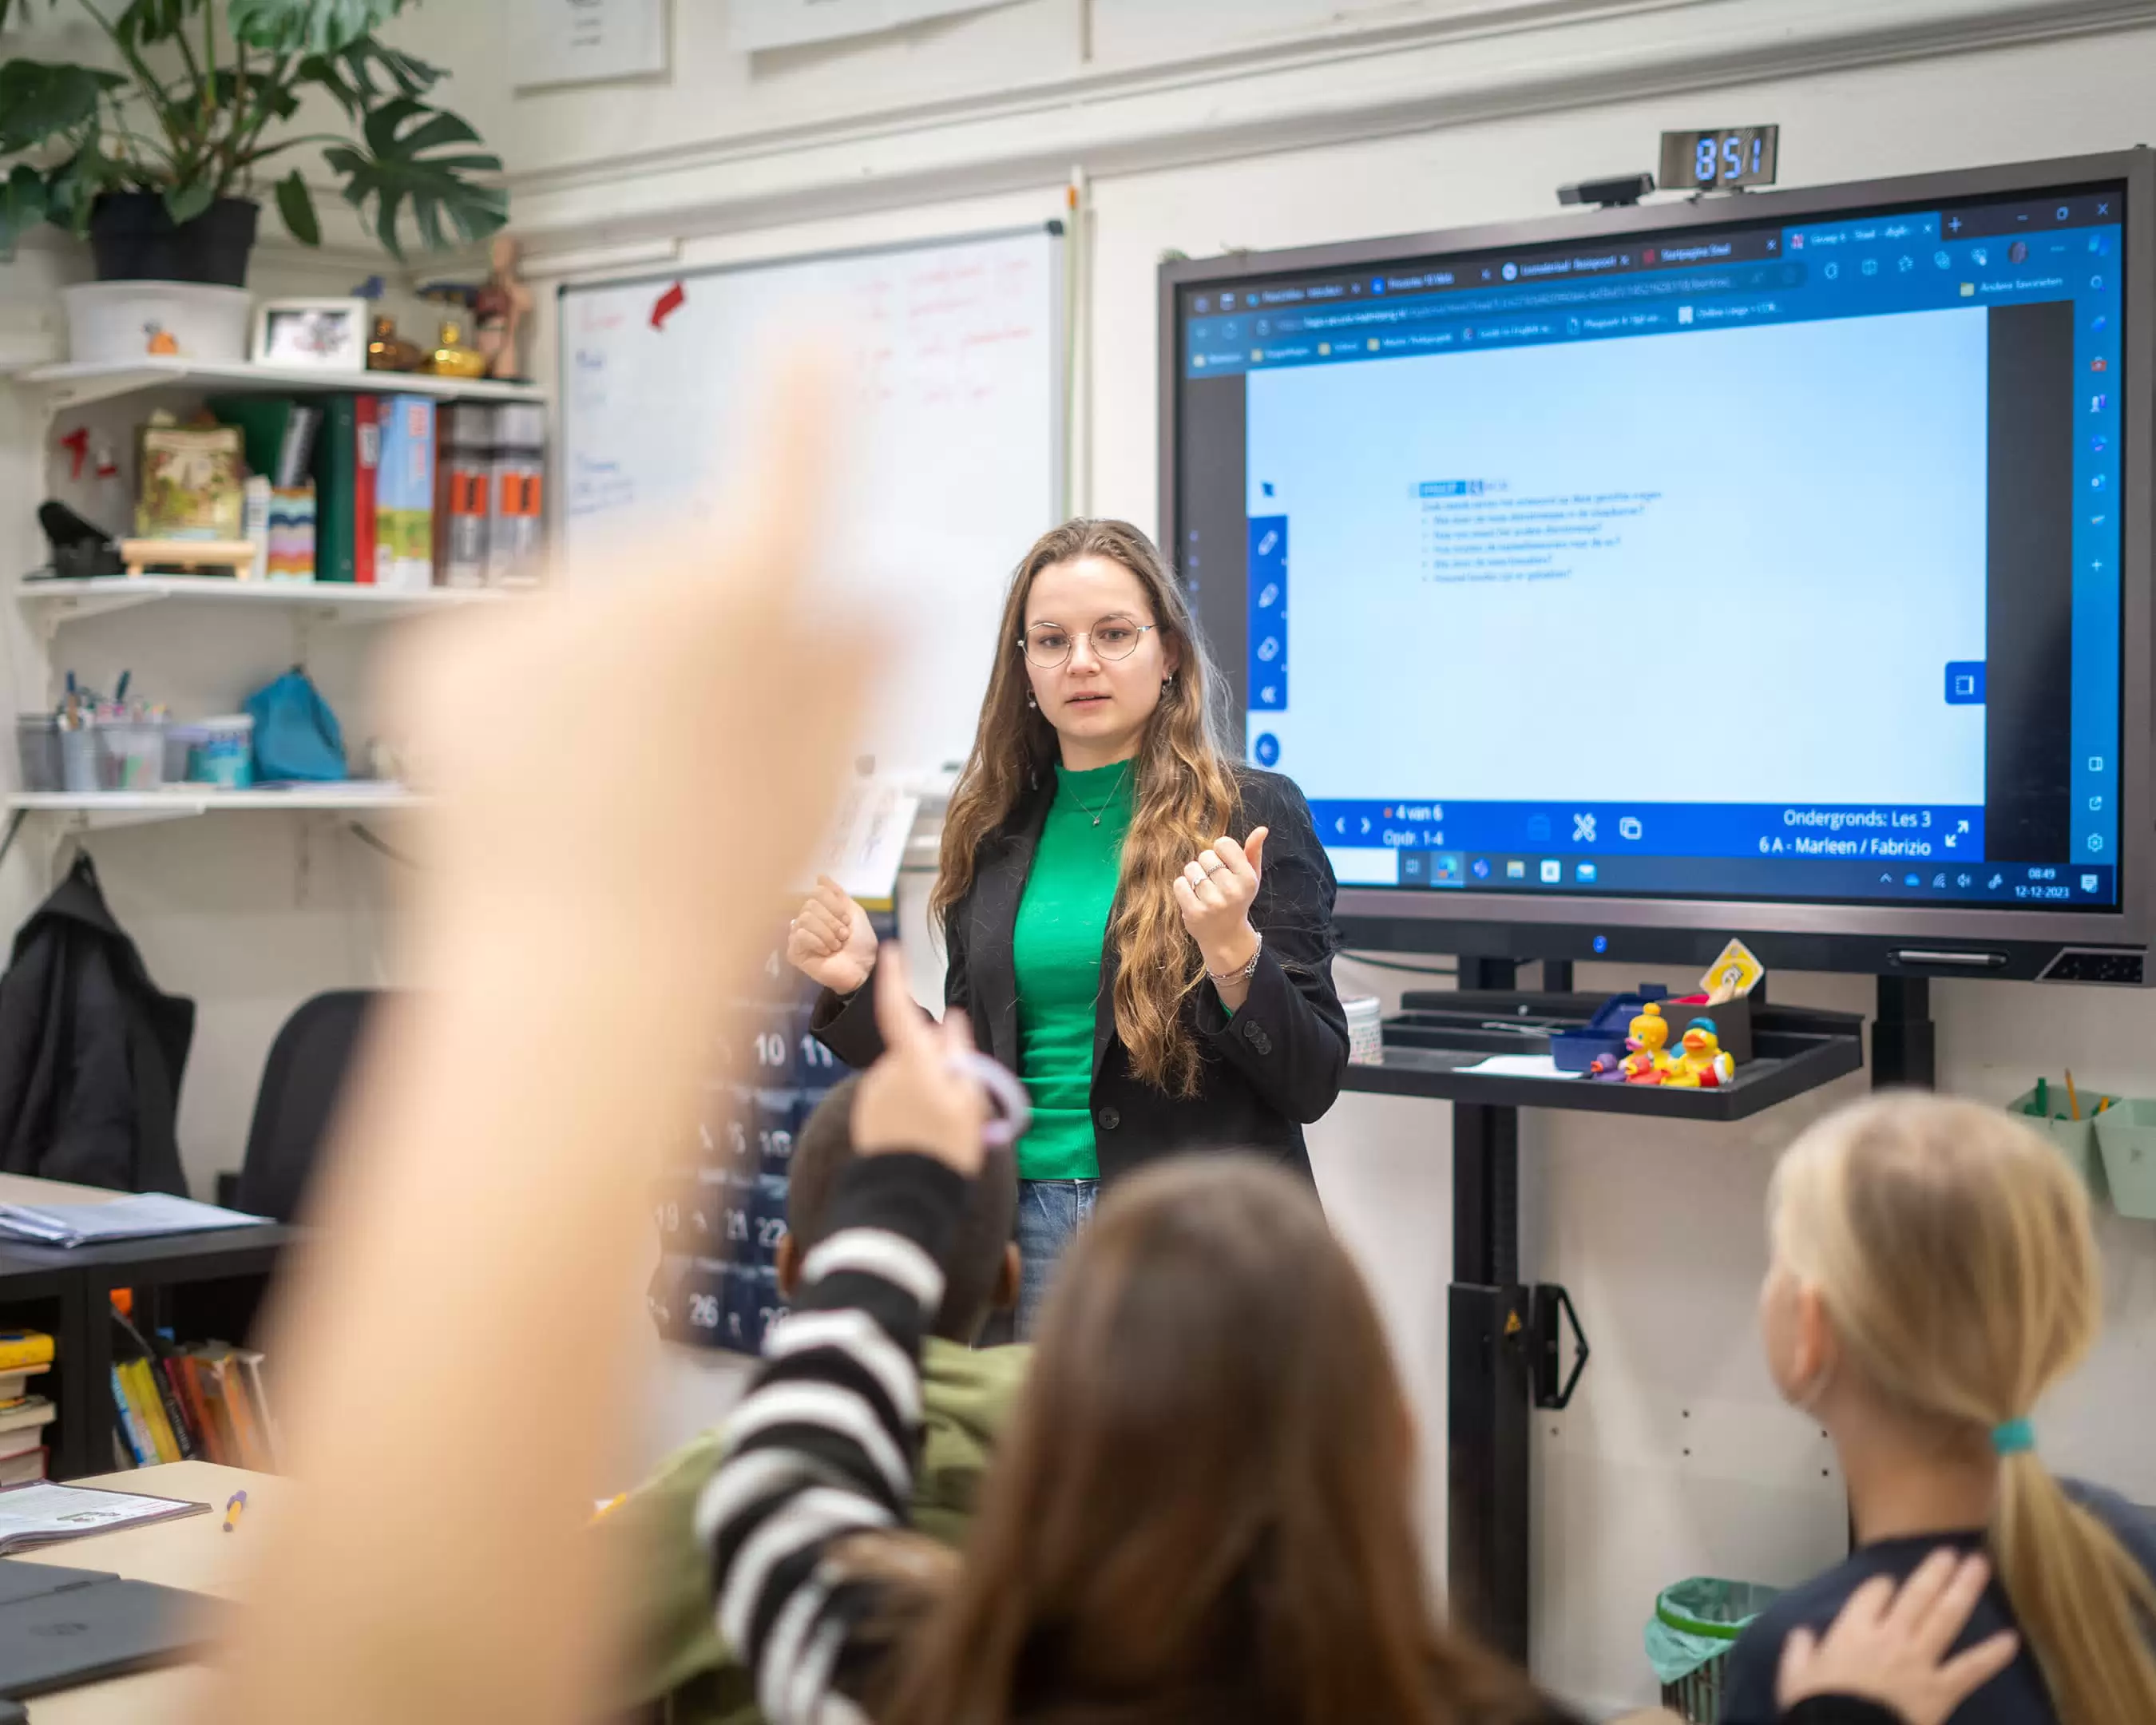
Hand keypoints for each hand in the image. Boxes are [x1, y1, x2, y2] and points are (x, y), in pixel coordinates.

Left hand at [392, 361, 867, 977]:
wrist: (580, 979)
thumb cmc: (718, 891)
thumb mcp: (822, 780)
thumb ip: (851, 671)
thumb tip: (878, 602)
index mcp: (751, 606)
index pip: (792, 471)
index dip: (810, 404)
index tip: (821, 336)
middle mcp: (639, 577)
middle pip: (672, 572)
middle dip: (683, 638)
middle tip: (688, 760)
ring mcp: (531, 610)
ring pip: (582, 616)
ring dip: (599, 674)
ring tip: (612, 792)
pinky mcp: (445, 653)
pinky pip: (502, 650)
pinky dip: (518, 701)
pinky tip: (544, 784)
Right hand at [788, 875, 877, 994]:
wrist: (863, 968)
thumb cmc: (861, 943)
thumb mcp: (854, 912)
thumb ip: (837, 894)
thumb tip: (820, 876)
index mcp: (820, 910)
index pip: (817, 892)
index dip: (835, 906)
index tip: (847, 921)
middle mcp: (806, 920)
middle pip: (810, 905)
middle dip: (832, 921)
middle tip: (843, 935)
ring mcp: (798, 936)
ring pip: (805, 919)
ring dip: (827, 933)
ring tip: (836, 945)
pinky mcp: (794, 952)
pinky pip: (800, 935)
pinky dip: (818, 942)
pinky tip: (826, 952)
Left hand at [853, 947, 986, 1175]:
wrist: (906, 1199)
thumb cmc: (946, 1149)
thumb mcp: (967, 1101)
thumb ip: (959, 1056)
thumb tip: (951, 1022)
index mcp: (911, 1064)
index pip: (896, 1010)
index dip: (892, 979)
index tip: (891, 951)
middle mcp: (885, 1074)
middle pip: (911, 1051)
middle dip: (931, 1060)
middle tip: (959, 1096)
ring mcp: (872, 1096)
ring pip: (904, 1076)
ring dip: (922, 1087)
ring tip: (942, 1126)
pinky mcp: (866, 1117)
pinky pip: (892, 1098)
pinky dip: (908, 1106)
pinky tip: (923, 1134)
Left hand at [1173, 826, 1267, 974]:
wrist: (1226, 937)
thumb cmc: (1238, 900)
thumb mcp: (1251, 877)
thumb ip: (1254, 852)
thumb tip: (1262, 829)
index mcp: (1247, 878)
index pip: (1223, 843)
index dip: (1220, 852)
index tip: (1224, 865)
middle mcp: (1232, 890)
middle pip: (1205, 855)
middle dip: (1206, 865)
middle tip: (1214, 881)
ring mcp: (1212, 903)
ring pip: (1190, 868)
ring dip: (1193, 876)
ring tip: (1204, 890)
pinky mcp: (1194, 912)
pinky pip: (1179, 884)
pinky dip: (1183, 887)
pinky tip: (1193, 897)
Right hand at [1777, 1549, 2019, 1724]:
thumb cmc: (1818, 1705)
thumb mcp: (1796, 1675)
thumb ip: (1801, 1650)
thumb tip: (1804, 1634)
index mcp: (1853, 1630)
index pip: (1873, 1593)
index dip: (1883, 1586)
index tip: (1888, 1584)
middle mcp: (1890, 1635)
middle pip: (1916, 1594)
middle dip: (1935, 1570)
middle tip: (1951, 1551)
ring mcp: (1920, 1660)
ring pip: (1945, 1617)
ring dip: (1963, 1589)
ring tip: (1979, 1565)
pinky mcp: (1942, 1689)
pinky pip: (1971, 1669)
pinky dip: (1992, 1654)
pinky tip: (2011, 1639)